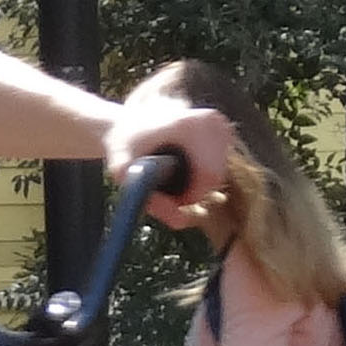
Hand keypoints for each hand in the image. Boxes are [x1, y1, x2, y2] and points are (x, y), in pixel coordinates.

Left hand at [105, 92, 233, 227]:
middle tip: (162, 192)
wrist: (126, 121)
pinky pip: (218, 168)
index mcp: (193, 125)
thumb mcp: (122, 172)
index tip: (165, 199)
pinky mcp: (223, 132)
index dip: (189, 196)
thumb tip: (181, 224)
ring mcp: (221, 126)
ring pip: (217, 176)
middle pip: (215, 178)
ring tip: (163, 176)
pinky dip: (199, 176)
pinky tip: (176, 167)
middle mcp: (213, 122)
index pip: (209, 175)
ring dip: (193, 186)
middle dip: (191, 193)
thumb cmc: (123, 145)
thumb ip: (150, 200)